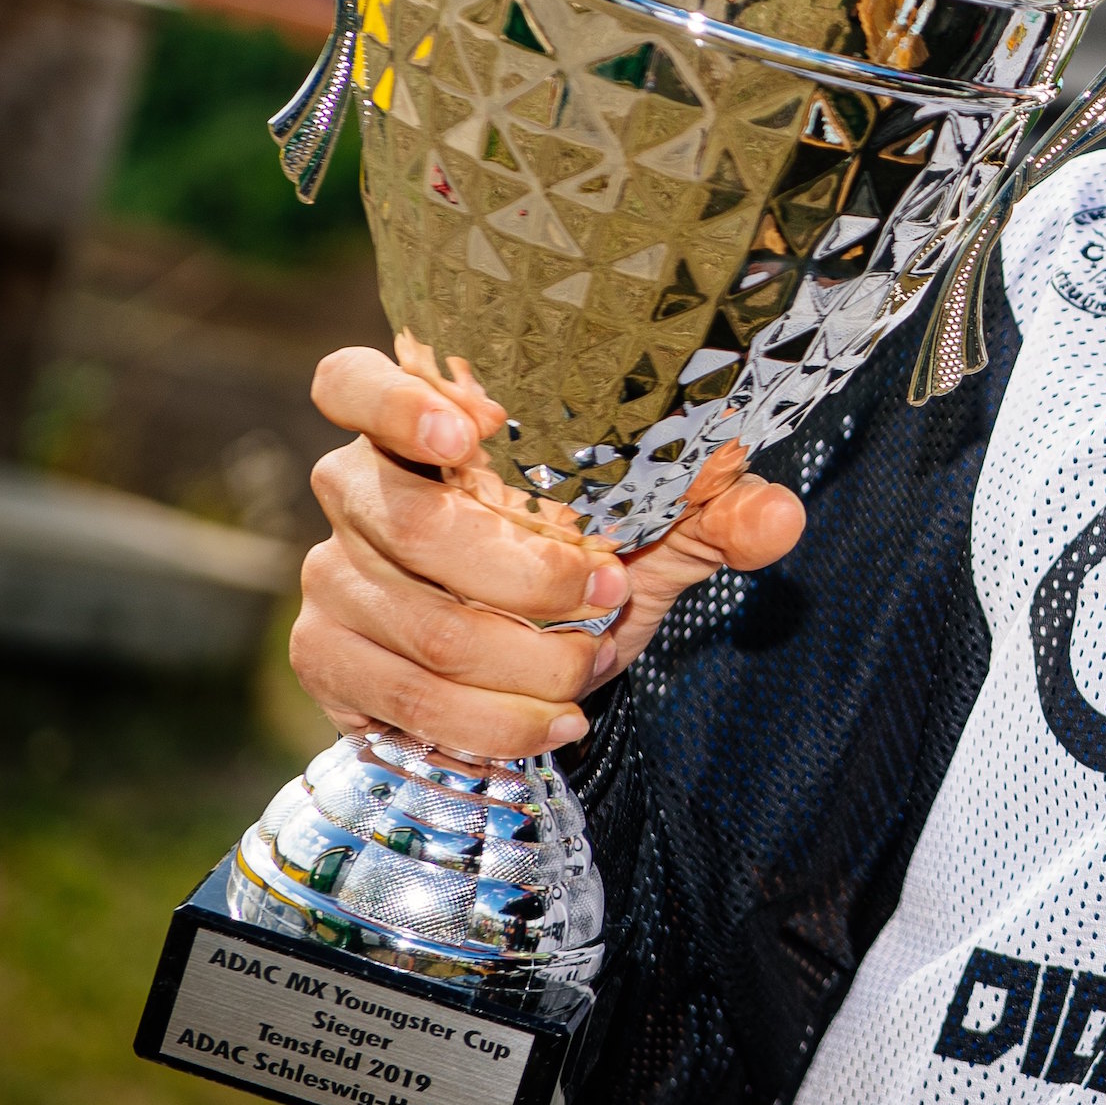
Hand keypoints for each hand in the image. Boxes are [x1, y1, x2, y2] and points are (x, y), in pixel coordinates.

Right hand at [287, 338, 806, 759]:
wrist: (540, 652)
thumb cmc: (591, 551)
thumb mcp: (663, 525)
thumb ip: (720, 511)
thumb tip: (778, 517)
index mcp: (422, 425)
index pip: (351, 382)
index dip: (393, 403)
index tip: (467, 433)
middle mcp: (359, 489)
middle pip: (415, 525)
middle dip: (527, 576)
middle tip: (609, 594)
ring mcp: (333, 576)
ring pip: (425, 628)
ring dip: (527, 663)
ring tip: (592, 666)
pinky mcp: (327, 658)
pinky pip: (409, 701)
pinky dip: (494, 722)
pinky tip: (553, 722)